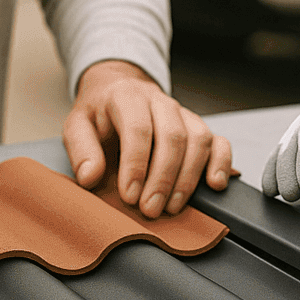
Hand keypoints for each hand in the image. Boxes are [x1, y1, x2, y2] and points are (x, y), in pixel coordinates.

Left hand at [64, 60, 232, 217]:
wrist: (119, 89)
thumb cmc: (99, 113)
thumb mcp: (77, 125)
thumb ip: (81, 150)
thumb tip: (90, 177)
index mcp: (128, 97)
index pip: (138, 128)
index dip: (136, 164)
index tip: (129, 195)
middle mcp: (160, 102)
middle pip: (173, 136)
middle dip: (163, 178)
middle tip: (151, 209)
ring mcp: (183, 113)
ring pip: (199, 140)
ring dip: (188, 177)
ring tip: (173, 206)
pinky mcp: (197, 126)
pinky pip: (219, 141)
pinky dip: (222, 162)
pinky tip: (216, 184)